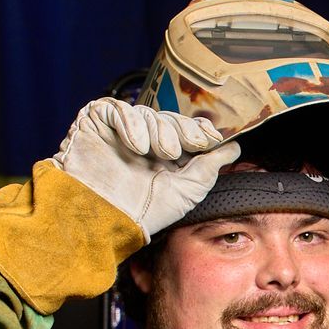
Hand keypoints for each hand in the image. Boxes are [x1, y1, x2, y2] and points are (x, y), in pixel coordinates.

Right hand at [50, 98, 240, 239]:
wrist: (105, 219)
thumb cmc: (143, 213)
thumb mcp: (187, 191)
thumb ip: (209, 167)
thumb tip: (233, 148)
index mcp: (164, 157)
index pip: (185, 130)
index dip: (199, 130)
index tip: (212, 138)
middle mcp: (143, 142)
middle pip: (169, 120)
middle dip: (182, 130)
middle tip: (187, 146)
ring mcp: (119, 132)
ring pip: (147, 114)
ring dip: (159, 131)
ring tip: (160, 153)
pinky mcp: (95, 123)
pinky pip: (115, 109)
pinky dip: (131, 123)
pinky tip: (137, 146)